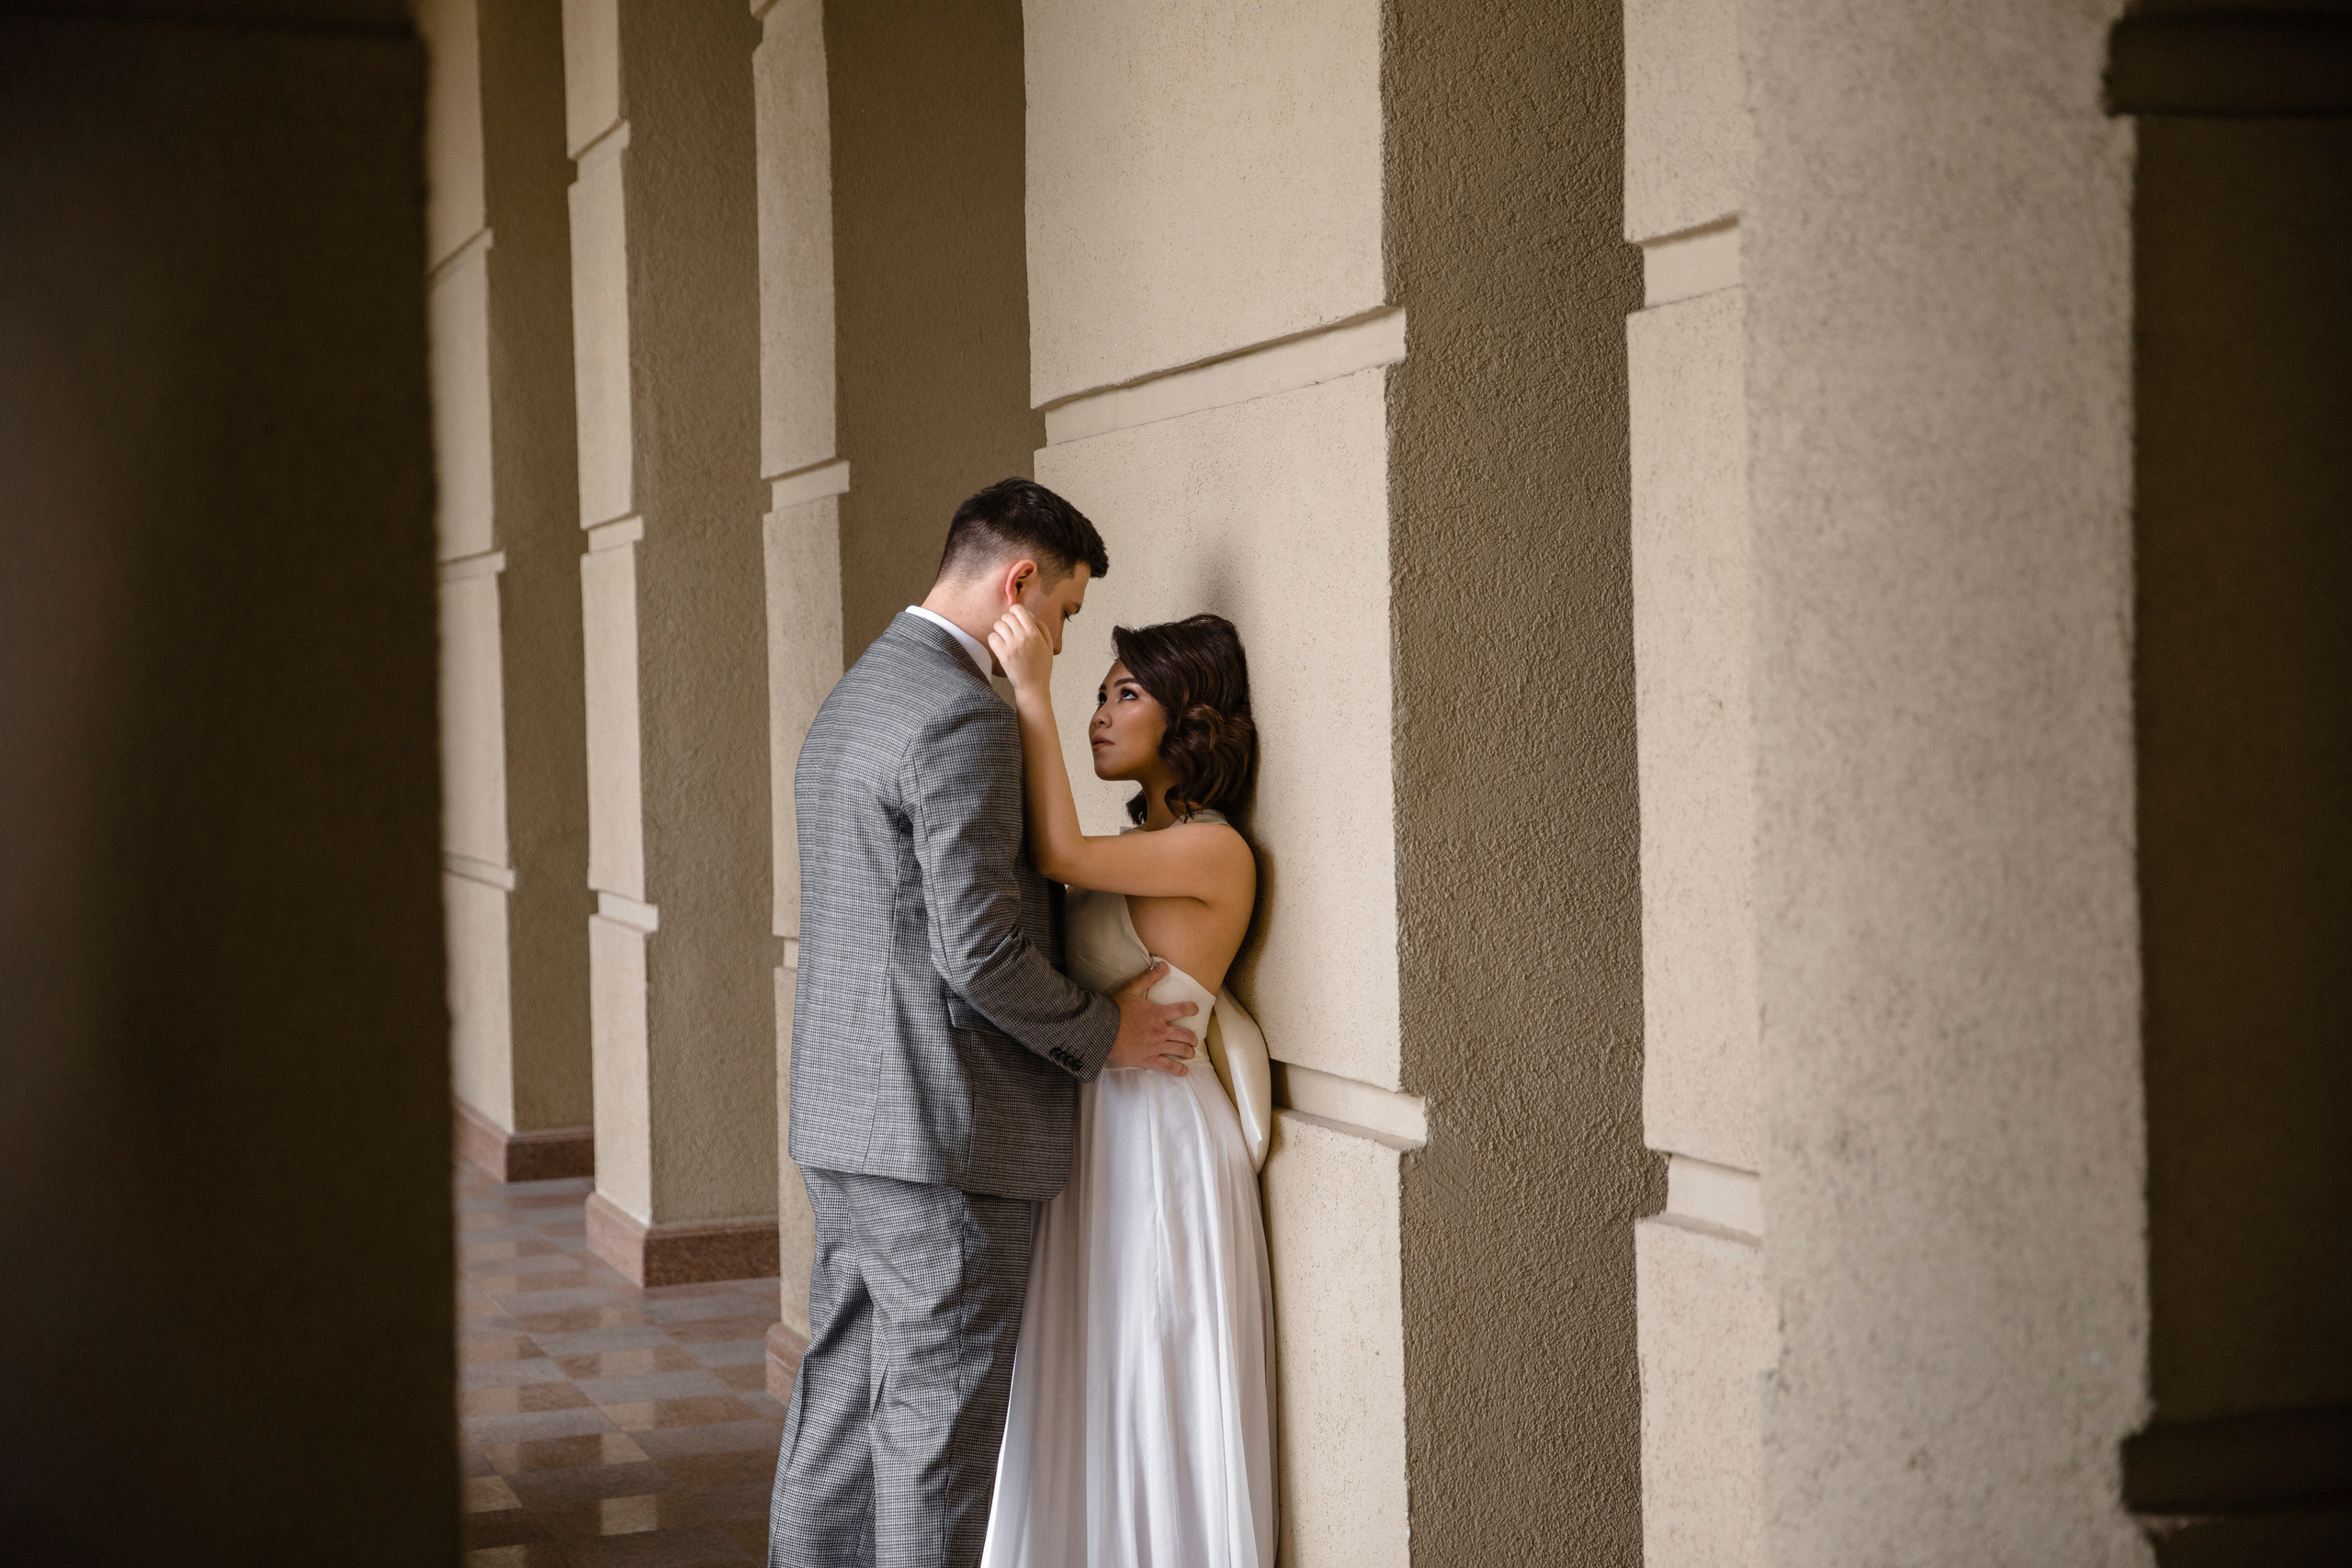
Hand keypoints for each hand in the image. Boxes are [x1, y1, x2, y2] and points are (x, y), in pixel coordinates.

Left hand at [986, 603, 1053, 695]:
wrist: (1033, 686)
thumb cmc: (1041, 666)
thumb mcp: (1048, 645)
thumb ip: (1041, 627)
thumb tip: (1029, 614)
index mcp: (1035, 633)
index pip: (1019, 609)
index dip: (1014, 611)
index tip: (1014, 618)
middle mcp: (1023, 637)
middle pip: (1007, 616)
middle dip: (1006, 622)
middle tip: (1009, 631)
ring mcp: (1012, 645)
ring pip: (998, 625)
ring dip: (999, 630)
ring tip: (1004, 639)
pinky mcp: (1003, 654)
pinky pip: (992, 637)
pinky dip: (994, 640)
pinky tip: (999, 646)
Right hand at [1107, 960, 1197, 1075]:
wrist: (1102, 1030)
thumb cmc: (1115, 1009)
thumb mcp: (1131, 989)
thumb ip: (1148, 978)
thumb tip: (1163, 965)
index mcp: (1158, 1013)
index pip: (1182, 1010)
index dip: (1191, 1009)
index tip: (1196, 1010)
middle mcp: (1161, 1031)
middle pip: (1185, 1034)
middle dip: (1192, 1037)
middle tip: (1194, 1039)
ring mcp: (1156, 1047)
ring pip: (1180, 1050)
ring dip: (1188, 1052)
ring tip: (1190, 1053)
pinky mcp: (1149, 1060)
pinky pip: (1169, 1067)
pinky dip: (1179, 1070)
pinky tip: (1184, 1071)